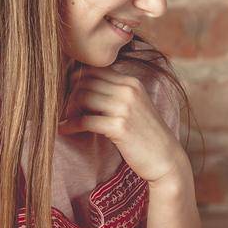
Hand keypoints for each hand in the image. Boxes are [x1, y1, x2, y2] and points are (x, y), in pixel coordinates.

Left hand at [60, 68, 188, 188]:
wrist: (165, 158)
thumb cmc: (146, 134)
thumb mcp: (135, 106)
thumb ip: (114, 93)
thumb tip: (81, 87)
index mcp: (132, 82)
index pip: (95, 70)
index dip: (76, 79)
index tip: (66, 93)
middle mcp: (129, 90)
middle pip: (86, 81)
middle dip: (69, 93)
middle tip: (63, 109)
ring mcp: (125, 108)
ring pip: (82, 97)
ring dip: (68, 109)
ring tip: (64, 119)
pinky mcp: (119, 127)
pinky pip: (84, 121)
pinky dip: (69, 125)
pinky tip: (63, 130)